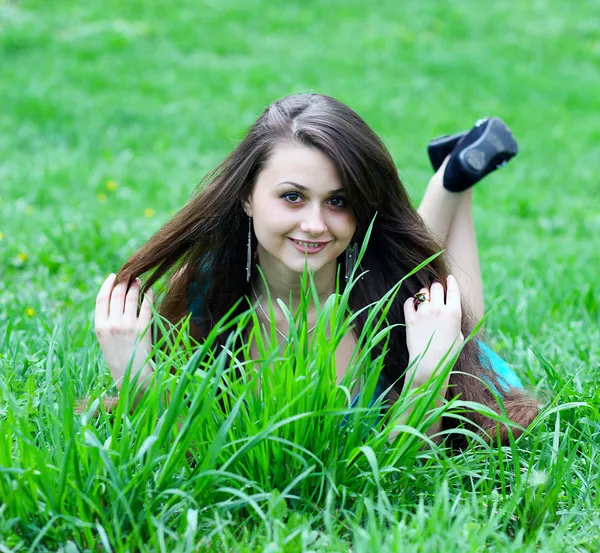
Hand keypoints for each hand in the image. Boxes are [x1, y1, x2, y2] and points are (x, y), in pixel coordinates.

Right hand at [94, 273, 154, 390]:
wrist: (133, 378)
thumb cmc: (119, 361)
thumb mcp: (105, 341)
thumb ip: (108, 322)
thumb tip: (116, 299)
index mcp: (100, 327)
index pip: (101, 298)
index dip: (107, 285)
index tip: (113, 276)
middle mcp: (113, 324)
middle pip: (117, 294)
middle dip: (123, 281)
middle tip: (129, 274)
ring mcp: (129, 326)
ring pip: (132, 297)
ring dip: (136, 285)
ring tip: (139, 280)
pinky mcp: (144, 329)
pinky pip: (146, 307)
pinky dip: (148, 296)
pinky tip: (150, 290)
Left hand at [403, 275, 463, 386]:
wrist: (429, 365)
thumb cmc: (448, 354)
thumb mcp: (459, 336)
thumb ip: (454, 320)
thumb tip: (450, 312)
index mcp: (454, 313)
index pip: (453, 289)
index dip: (451, 282)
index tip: (449, 278)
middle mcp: (439, 309)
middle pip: (436, 286)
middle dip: (436, 287)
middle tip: (435, 291)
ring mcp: (423, 313)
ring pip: (422, 291)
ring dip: (423, 293)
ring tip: (424, 298)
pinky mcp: (410, 318)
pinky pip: (409, 302)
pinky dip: (411, 302)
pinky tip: (413, 305)